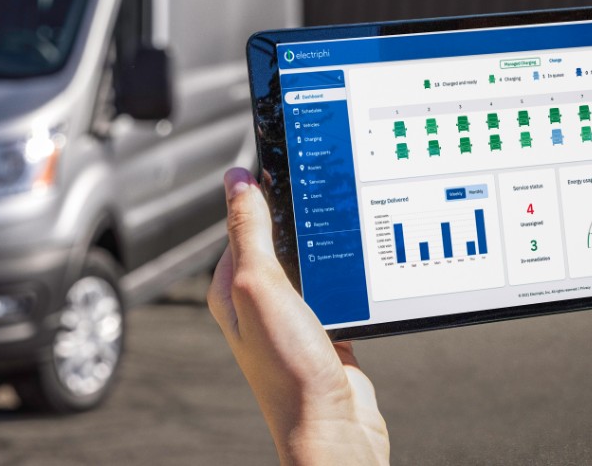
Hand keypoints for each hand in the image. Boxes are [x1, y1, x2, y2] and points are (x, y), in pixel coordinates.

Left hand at [208, 167, 388, 464]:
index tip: (283, 162)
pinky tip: (360, 259)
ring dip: (323, 241)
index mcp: (231, 288)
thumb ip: (248, 233)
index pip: (240, 223)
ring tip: (342, 216)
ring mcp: (295, 316)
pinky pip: (335, 285)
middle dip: (295, 213)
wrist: (334, 429)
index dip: (259, 191)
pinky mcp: (328, 328)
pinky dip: (346, 270)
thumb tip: (236, 181)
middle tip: (320, 184)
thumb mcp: (260, 287)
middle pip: (276, 238)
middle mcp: (258, 302)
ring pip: (308, 260)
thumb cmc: (288, 370)